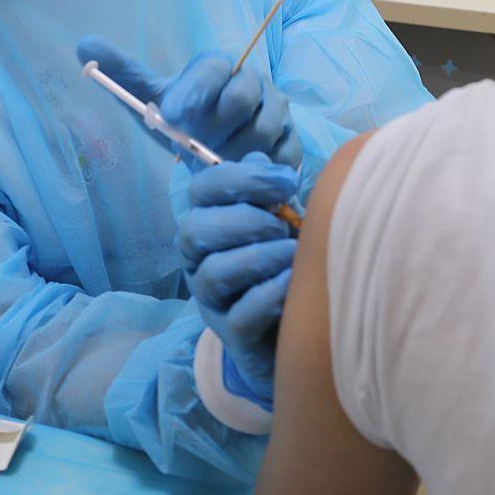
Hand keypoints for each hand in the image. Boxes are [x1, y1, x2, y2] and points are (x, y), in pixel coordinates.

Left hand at [78, 37, 302, 169]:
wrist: (218, 152)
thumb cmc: (184, 122)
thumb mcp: (152, 99)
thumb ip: (123, 73)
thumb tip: (83, 44)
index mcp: (219, 67)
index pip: (213, 66)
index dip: (191, 91)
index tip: (168, 117)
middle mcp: (254, 82)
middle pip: (241, 96)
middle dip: (213, 125)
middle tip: (193, 146)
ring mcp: (278, 112)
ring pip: (263, 129)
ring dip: (232, 152)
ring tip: (214, 164)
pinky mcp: (293, 143)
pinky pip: (282, 157)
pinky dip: (259, 170)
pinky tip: (240, 178)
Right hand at [180, 154, 301, 404]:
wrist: (298, 332)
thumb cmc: (286, 263)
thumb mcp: (282, 220)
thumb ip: (269, 190)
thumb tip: (261, 158)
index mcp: (209, 222)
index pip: (203, 188)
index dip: (242, 177)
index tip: (288, 183)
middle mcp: (200, 260)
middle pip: (196, 230)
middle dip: (244, 219)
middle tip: (284, 226)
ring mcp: (212, 300)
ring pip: (212, 273)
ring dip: (257, 257)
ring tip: (293, 254)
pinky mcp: (232, 336)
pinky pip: (239, 314)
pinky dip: (268, 294)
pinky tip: (293, 283)